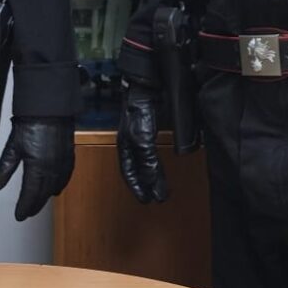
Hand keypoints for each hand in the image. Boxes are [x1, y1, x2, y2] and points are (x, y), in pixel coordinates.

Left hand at [0, 117, 75, 221]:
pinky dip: (59, 186)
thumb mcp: (13, 147)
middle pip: (43, 195)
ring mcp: (63, 165)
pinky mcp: (69, 158)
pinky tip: (55, 189)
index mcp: (38, 169)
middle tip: (27, 213)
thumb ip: (4, 169)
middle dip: (34, 206)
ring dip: (45, 197)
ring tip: (38, 203)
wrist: (50, 108)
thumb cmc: (32, 123)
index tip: (19, 216)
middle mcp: (53, 170)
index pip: (30, 195)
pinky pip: (65, 179)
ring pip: (54, 188)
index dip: (24, 207)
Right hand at [116, 82, 166, 203]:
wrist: (146, 86)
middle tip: (158, 198)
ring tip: (162, 188)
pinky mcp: (150, 130)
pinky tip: (161, 166)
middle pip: (138, 170)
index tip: (147, 200)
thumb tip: (152, 181)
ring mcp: (140, 136)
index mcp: (125, 147)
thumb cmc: (138, 110)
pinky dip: (157, 163)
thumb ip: (147, 161)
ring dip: (154, 176)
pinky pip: (153, 153)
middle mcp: (131, 143)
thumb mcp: (142, 139)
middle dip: (148, 185)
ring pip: (146, 163)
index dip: (137, 188)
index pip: (129, 173)